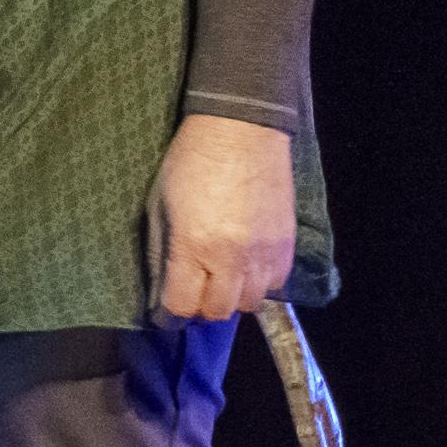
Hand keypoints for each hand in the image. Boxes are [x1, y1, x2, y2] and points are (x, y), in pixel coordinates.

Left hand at [148, 111, 297, 321]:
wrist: (240, 131)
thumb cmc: (190, 163)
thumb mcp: (159, 206)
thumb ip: (161, 252)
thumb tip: (160, 289)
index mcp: (194, 246)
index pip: (183, 305)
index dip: (169, 315)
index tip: (164, 313)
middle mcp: (232, 257)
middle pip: (218, 311)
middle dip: (200, 307)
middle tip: (192, 292)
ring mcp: (264, 253)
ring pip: (249, 303)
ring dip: (231, 297)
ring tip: (219, 277)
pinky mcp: (287, 245)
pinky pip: (275, 285)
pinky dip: (258, 283)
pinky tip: (245, 265)